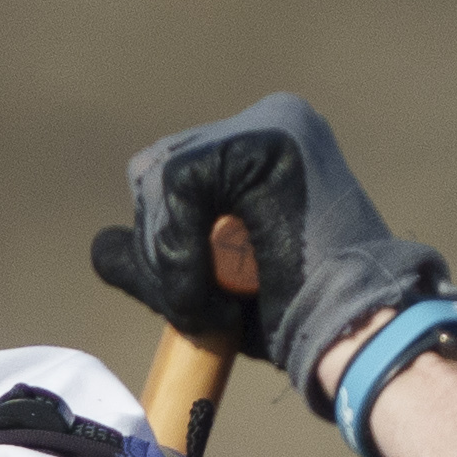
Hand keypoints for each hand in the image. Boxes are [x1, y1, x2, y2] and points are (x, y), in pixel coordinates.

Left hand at [93, 93, 456, 393]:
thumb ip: (161, 258)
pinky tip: (218, 292)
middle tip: (211, 308)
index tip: (203, 302)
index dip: (165, 247)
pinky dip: (179, 251)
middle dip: (163, 251)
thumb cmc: (295, 316)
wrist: (353, 336)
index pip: (169, 178)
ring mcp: (270, 123)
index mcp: (261, 147)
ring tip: (223, 303)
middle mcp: (269, 119)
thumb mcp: (213, 284)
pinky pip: (178, 185)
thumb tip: (102, 247)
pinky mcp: (265, 139)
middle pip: (156, 172)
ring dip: (173, 259)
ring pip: (162, 179)